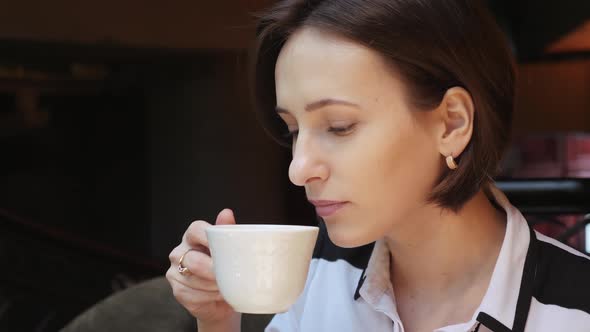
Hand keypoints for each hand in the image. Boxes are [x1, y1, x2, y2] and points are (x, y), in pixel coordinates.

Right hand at [166, 209, 240, 327]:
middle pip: (193, 259)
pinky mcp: (177, 290)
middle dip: (214, 270)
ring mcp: (175, 271)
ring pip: (195, 279)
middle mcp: (180, 252)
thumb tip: (226, 213)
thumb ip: (228, 231)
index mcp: (193, 236)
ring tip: (228, 286)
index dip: (208, 236)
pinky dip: (210, 297)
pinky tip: (218, 296)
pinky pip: (194, 295)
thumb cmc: (226, 267)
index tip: (223, 247)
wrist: (223, 297)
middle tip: (231, 275)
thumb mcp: (230, 249)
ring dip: (215, 286)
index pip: (196, 230)